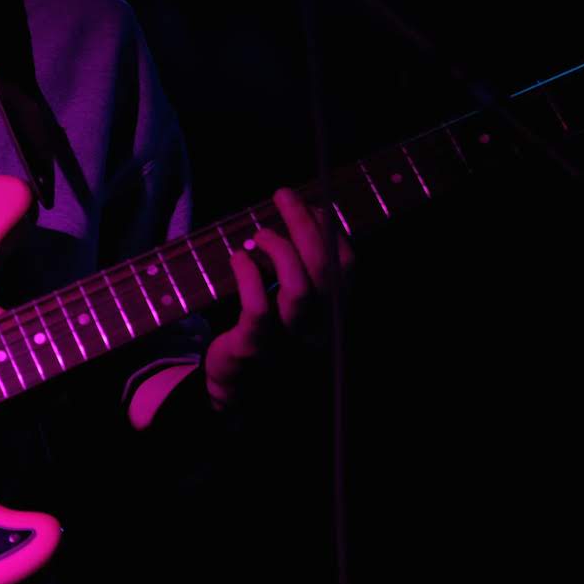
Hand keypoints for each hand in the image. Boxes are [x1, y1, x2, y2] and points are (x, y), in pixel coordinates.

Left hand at [203, 188, 354, 408]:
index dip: (331, 230)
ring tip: (259, 235)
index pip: (347, 266)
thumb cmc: (265, 331)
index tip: (310, 205)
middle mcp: (318, 328)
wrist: (237, 387)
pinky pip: (258, 307)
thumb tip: (301, 215)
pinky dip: (248, 274)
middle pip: (324, 270)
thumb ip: (301, 265)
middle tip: (283, 195)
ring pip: (298, 288)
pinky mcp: (255, 347)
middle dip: (304, 223)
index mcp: (331, 313)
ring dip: (278, 249)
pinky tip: (238, 258)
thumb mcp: (290, 299)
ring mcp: (288, 340)